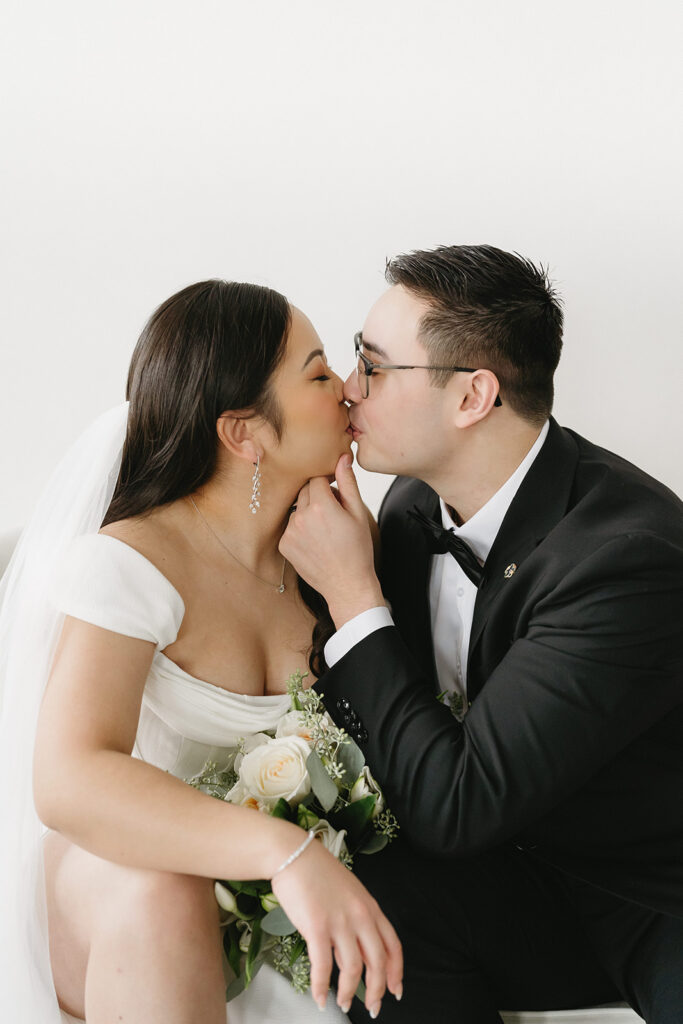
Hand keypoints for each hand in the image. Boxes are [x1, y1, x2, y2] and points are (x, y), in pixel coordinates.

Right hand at [271, 835, 402, 1016]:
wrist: (293, 854)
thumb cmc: (317, 872)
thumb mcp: (347, 894)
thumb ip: (353, 924)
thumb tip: (349, 958)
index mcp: (370, 907)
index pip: (393, 945)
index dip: (396, 972)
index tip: (396, 990)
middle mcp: (360, 916)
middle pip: (378, 962)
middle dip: (377, 990)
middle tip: (374, 1008)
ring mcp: (340, 921)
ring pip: (353, 969)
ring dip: (350, 993)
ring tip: (344, 1004)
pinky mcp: (317, 927)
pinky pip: (323, 966)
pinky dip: (321, 987)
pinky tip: (319, 998)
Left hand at [279, 454, 383, 627]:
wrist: (347, 585)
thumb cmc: (357, 550)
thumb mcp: (357, 513)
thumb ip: (348, 483)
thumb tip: (342, 457)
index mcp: (320, 505)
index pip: (316, 478)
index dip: (328, 484)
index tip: (337, 494)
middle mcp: (300, 517)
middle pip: (305, 491)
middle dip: (318, 497)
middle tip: (335, 515)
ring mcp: (290, 532)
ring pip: (297, 509)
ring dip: (309, 513)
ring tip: (327, 532)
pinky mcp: (284, 545)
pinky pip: (291, 527)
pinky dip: (301, 530)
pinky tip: (316, 543)